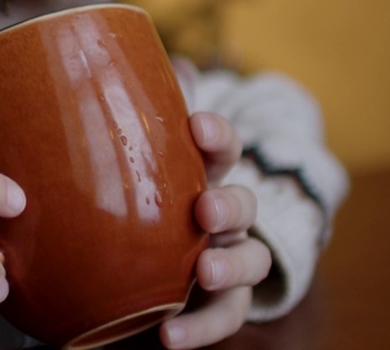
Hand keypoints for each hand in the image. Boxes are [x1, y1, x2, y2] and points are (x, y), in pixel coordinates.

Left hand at [159, 112, 271, 348]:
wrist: (160, 250)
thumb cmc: (149, 189)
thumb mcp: (140, 152)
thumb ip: (138, 114)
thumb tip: (145, 66)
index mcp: (206, 172)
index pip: (222, 146)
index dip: (216, 135)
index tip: (197, 127)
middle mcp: (225, 215)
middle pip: (244, 205)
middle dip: (229, 206)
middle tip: (206, 211)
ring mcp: (228, 258)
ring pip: (251, 261)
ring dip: (231, 267)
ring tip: (205, 271)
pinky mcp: (217, 300)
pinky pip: (222, 315)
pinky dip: (202, 327)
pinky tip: (171, 336)